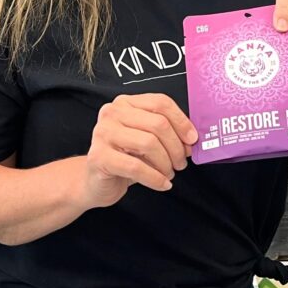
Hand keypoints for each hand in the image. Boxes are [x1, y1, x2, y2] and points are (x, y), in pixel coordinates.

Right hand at [84, 94, 197, 208]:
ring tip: (169, 173)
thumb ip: (168, 135)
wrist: (95, 182)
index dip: (181, 121)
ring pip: (149, 143)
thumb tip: (191, 141)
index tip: (192, 139)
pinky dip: (155, 178)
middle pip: (158, 124)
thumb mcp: (147, 141)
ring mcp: (103, 133)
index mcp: (126, 103)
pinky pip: (136, 167)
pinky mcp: (99, 156)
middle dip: (176, 146)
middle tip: (181, 163)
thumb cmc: (125, 158)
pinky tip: (163, 184)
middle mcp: (112, 113)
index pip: (160, 103)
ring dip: (166, 163)